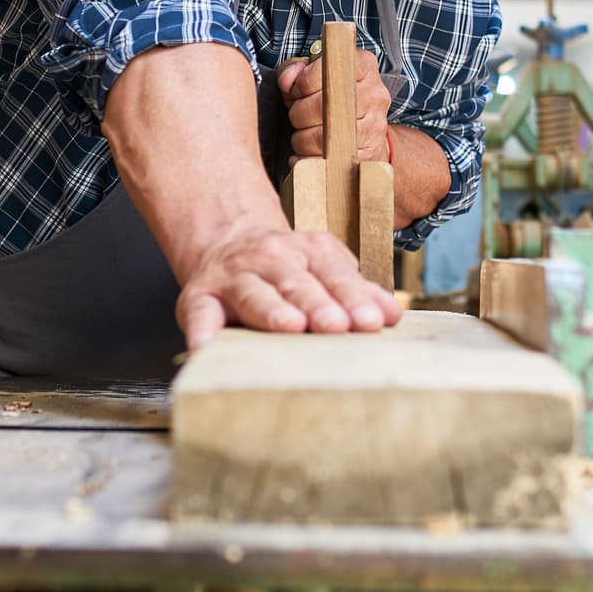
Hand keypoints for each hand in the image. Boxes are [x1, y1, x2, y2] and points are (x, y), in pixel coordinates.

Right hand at [177, 220, 401, 350]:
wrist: (226, 242)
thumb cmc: (285, 269)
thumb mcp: (324, 267)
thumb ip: (355, 290)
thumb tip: (392, 314)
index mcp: (307, 251)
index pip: (334, 273)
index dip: (353, 297)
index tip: (370, 321)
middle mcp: (269, 258)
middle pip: (297, 282)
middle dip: (318, 304)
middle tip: (336, 326)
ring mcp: (233, 277)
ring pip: (254, 293)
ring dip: (271, 310)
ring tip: (289, 327)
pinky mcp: (199, 297)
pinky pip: (200, 314)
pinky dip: (201, 330)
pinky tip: (206, 349)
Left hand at [278, 48, 390, 162]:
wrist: (368, 132)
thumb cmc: (336, 100)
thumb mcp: (313, 76)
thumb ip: (295, 71)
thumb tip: (287, 81)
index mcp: (363, 67)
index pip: (328, 71)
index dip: (303, 83)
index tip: (297, 91)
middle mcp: (374, 95)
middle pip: (322, 107)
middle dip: (299, 113)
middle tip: (299, 115)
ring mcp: (374, 127)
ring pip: (321, 138)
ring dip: (302, 139)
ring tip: (305, 134)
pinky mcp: (369, 155)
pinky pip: (327, 163)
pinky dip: (308, 160)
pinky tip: (309, 153)